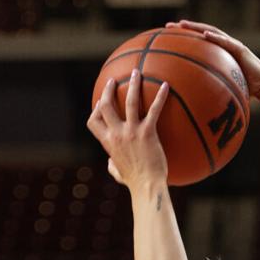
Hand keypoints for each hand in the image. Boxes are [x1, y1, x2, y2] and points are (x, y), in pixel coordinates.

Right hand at [85, 69, 168, 191]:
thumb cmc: (135, 182)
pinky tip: (167, 86)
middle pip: (106, 105)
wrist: (147, 186)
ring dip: (132, 84)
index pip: (93, 121)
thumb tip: (111, 164)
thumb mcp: (118, 173)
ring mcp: (131, 132)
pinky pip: (154, 110)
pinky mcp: (148, 133)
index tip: (100, 103)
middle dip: (107, 90)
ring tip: (136, 72)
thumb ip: (112, 166)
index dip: (95, 109)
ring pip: (128, 101)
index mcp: (107, 142)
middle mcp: (116, 134)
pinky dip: (160, 97)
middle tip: (113, 80)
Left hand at [169, 19, 259, 98]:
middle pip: (201, 32)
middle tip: (167, 26)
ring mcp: (233, 46)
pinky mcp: (241, 50)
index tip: (167, 36)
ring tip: (182, 25)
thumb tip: (195, 103)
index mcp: (220, 53)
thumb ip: (211, 90)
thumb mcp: (225, 89)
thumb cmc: (247, 91)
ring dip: (196, 27)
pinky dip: (215, 37)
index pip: (199, 42)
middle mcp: (225, 46)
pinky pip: (226, 42)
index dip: (184, 38)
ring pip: (211, 32)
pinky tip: (204, 34)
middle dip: (184, 28)